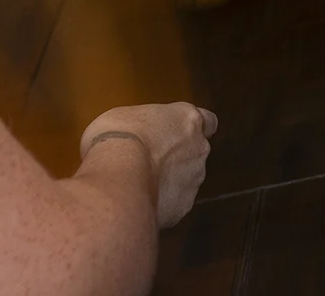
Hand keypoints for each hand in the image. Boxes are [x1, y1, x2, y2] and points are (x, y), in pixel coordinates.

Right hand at [79, 102, 218, 227]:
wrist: (118, 181)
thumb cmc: (116, 139)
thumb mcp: (122, 117)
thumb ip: (140, 127)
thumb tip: (131, 137)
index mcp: (187, 119)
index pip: (207, 121)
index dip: (193, 129)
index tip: (179, 133)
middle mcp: (199, 148)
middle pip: (195, 152)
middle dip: (176, 158)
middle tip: (147, 162)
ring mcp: (194, 180)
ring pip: (186, 180)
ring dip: (168, 182)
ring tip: (137, 186)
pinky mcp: (182, 207)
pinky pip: (172, 205)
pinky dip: (158, 204)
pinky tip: (136, 203)